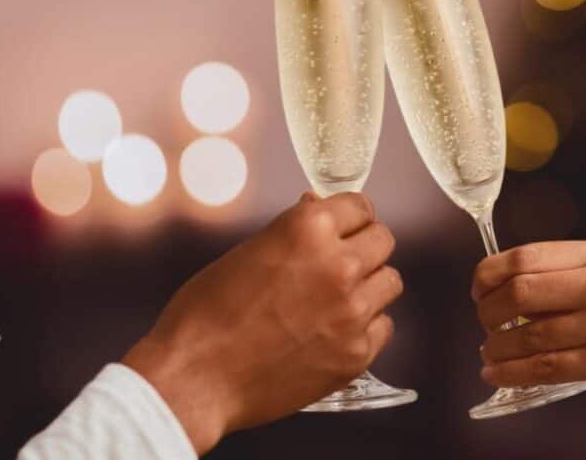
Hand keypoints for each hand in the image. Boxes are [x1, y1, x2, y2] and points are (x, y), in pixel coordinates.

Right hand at [123, 192, 402, 454]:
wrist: (195, 378)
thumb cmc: (205, 315)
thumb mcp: (247, 252)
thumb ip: (293, 232)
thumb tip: (318, 210)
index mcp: (308, 229)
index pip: (360, 206)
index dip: (350, 217)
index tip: (346, 227)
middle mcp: (339, 264)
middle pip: (383, 240)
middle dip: (364, 247)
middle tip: (343, 262)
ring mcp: (352, 311)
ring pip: (390, 282)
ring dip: (369, 286)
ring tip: (339, 299)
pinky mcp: (356, 353)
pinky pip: (384, 327)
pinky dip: (366, 327)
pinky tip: (337, 332)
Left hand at [473, 240, 585, 459]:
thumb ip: (576, 271)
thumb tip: (512, 284)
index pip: (528, 255)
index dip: (490, 273)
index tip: (479, 287)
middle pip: (521, 291)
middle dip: (488, 309)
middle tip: (483, 321)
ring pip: (528, 334)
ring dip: (496, 346)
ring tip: (489, 351)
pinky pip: (543, 367)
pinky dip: (510, 372)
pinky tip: (497, 374)